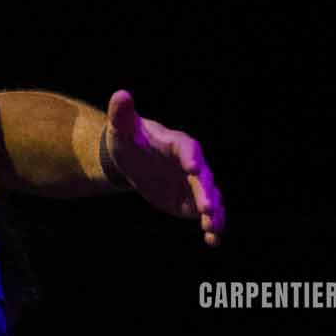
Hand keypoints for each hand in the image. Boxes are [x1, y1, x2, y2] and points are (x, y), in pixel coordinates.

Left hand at [103, 90, 224, 245]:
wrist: (134, 160)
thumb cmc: (129, 140)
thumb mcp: (122, 128)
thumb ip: (123, 115)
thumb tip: (121, 95)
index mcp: (178, 143)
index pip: (188, 148)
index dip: (190, 157)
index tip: (191, 168)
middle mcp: (192, 163)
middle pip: (204, 178)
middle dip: (206, 192)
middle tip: (207, 208)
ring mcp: (194, 184)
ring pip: (210, 198)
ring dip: (214, 213)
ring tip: (213, 229)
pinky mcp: (192, 201)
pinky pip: (206, 214)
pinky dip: (211, 226)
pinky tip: (213, 240)